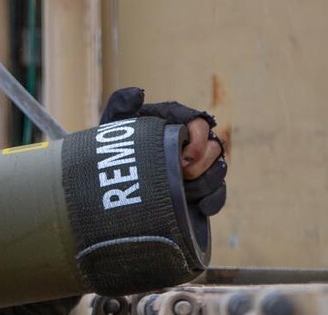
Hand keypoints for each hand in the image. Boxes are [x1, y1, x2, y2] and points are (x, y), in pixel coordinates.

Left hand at [101, 87, 226, 215]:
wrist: (109, 187)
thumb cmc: (112, 152)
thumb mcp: (113, 129)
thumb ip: (121, 106)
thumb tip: (137, 94)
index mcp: (177, 126)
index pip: (199, 124)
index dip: (197, 137)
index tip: (182, 153)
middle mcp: (192, 146)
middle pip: (214, 149)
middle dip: (200, 162)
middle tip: (180, 171)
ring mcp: (197, 171)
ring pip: (217, 172)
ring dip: (203, 182)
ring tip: (183, 191)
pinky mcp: (198, 194)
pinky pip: (217, 196)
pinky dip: (212, 201)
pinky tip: (200, 207)